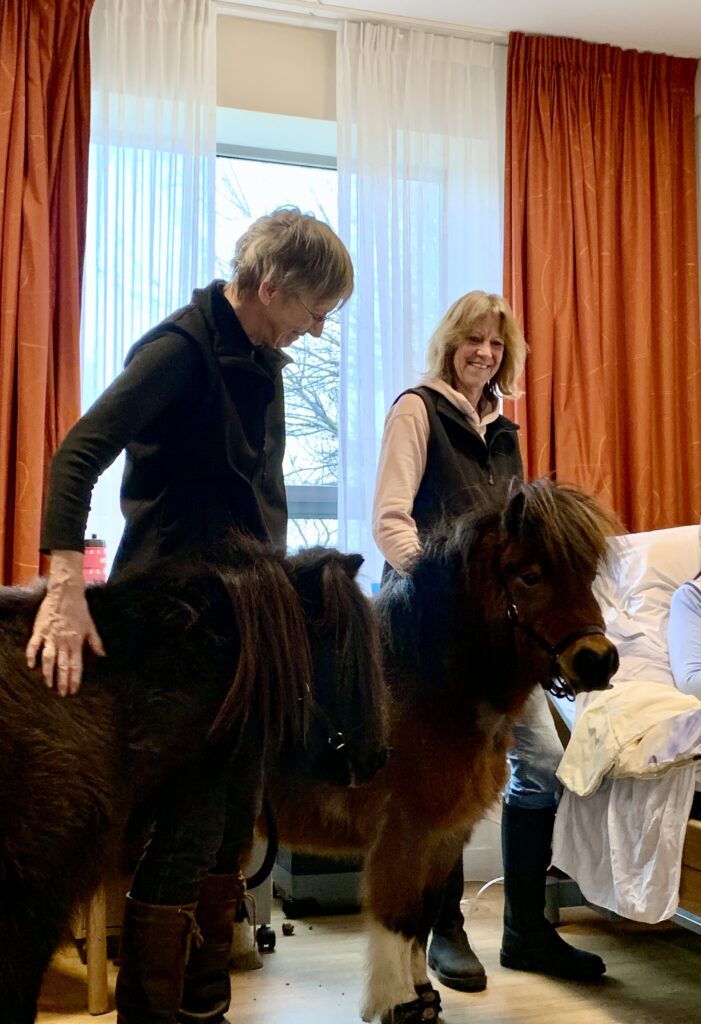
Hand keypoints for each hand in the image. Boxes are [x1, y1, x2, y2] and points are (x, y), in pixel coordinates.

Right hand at [26, 551, 104, 695]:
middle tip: (61, 694)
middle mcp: (63, 641)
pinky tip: (31, 666)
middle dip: (62, 681)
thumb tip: (103, 656)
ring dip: (48, 673)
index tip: (73, 691)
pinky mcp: (40, 630)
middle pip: (62, 665)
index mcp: (76, 642)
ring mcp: (50, 636)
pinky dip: (32, 656)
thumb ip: (96, 642)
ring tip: (49, 685)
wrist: (65, 593)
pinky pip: (34, 646)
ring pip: (48, 659)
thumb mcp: (90, 626)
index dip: (74, 679)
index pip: (76, 665)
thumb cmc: (80, 610)